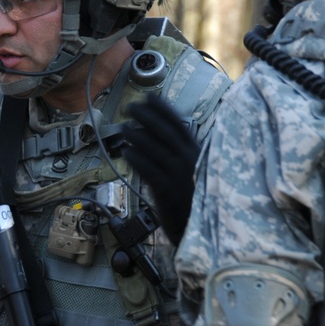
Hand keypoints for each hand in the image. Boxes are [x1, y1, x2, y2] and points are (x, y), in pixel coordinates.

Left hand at [122, 94, 199, 245]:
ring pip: (154, 149)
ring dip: (137, 136)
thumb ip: (179, 154)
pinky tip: (126, 153)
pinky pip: (148, 170)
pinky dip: (136, 159)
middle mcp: (189, 160)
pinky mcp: (167, 191)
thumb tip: (154, 135)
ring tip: (124, 129)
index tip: (150, 97)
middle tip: (131, 107)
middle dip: (147, 117)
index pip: (179, 124)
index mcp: (197, 153)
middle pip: (165, 132)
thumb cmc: (194, 198)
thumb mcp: (194, 171)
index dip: (163, 109)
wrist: (200, 229)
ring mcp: (178, 175)